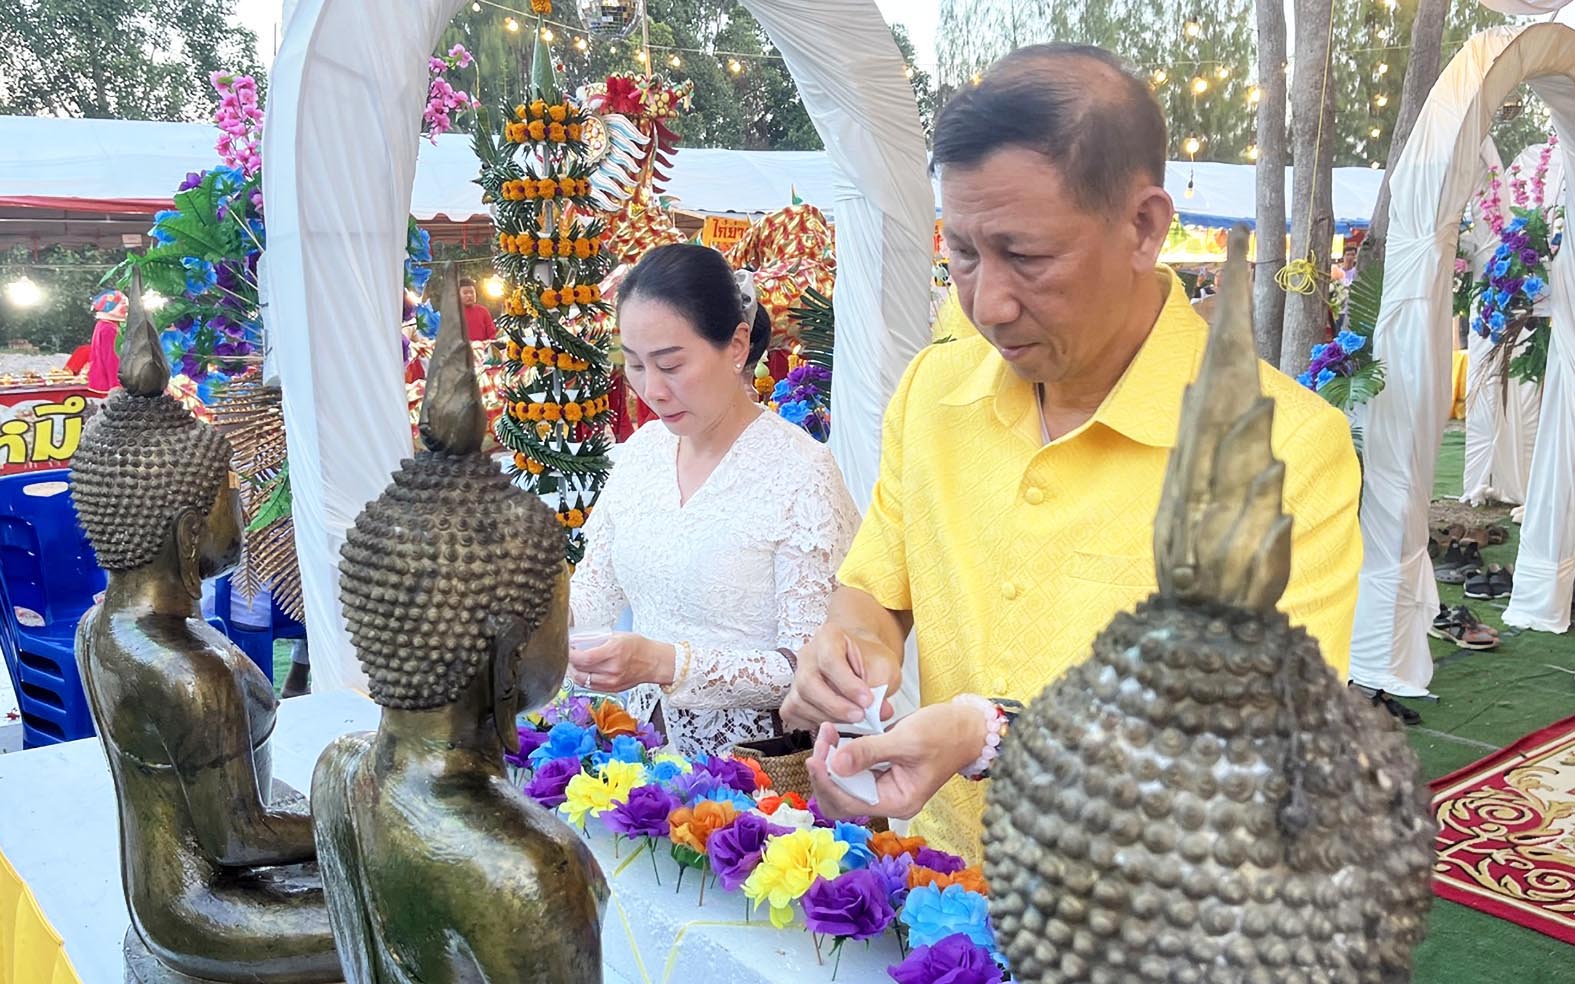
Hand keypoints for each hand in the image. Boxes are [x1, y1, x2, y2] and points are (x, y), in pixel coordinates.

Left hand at [567, 632, 673, 692]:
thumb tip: (579, 641)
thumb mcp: (618, 636)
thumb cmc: (639, 647)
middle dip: (571, 663)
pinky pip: (591, 687)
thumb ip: (598, 640)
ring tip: (576, 665)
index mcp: (613, 652)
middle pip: (580, 671)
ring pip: (583, 681)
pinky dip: (584, 680)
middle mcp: (612, 669)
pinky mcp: (613, 689)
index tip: (567, 649)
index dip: (570, 655)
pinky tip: (585, 672)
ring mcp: (612, 681)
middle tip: (570, 655)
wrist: (654, 662)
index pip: (583, 658)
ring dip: (575, 673)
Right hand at [780, 624, 900, 730]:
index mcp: (828, 636)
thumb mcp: (884, 667)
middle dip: (835, 705)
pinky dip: (814, 722)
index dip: (848, 685)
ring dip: (828, 717)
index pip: (829, 660)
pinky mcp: (792, 696)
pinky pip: (794, 713)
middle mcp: (807, 655)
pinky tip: (835, 722)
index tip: (868, 701)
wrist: (863, 661)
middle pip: (809, 683)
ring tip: (853, 720)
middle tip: (859, 716)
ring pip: (800, 701)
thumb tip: (880, 713)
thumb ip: (880, 688)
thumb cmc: (870, 660)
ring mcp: (797, 676)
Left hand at [805, 703, 986, 821]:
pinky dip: (841, 754)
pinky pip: (852, 769)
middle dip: (826, 772)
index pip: (849, 802)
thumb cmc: (945, 733)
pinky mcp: (881, 770)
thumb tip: (835, 764)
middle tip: (822, 739)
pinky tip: (836, 734)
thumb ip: (869, 752)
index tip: (815, 756)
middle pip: (841, 799)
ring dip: (830, 760)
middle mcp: (888, 799)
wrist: (967, 726)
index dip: (828, 781)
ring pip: (843, 784)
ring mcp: (884, 786)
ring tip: (827, 731)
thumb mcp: (907, 739)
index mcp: (898, 801)